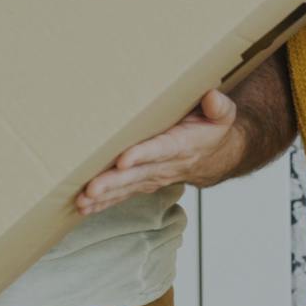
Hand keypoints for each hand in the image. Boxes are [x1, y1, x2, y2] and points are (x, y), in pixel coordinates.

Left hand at [75, 89, 245, 215]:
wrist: (217, 156)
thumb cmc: (212, 131)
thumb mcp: (223, 115)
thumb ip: (219, 107)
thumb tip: (211, 98)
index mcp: (183, 145)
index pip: (161, 150)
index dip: (143, 155)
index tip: (124, 160)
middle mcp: (166, 166)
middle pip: (137, 175)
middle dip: (114, 182)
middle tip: (91, 188)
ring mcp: (154, 177)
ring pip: (127, 188)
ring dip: (105, 195)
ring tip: (82, 201)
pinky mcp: (144, 182)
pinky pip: (124, 194)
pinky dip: (104, 203)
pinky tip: (85, 207)